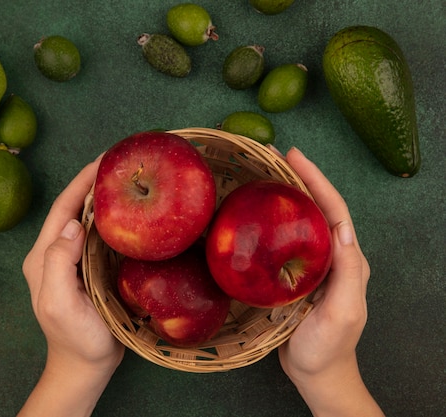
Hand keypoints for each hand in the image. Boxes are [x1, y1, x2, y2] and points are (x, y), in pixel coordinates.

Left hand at [19, 157, 123, 416]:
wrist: (85, 366)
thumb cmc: (75, 339)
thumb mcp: (60, 303)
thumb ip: (58, 262)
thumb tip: (73, 223)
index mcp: (43, 257)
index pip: (62, 209)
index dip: (81, 182)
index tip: (103, 160)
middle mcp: (54, 253)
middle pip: (73, 208)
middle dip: (93, 183)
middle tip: (120, 163)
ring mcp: (71, 261)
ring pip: (87, 220)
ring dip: (103, 198)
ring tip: (126, 180)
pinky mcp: (87, 269)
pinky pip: (98, 237)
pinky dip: (112, 220)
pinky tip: (129, 214)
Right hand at [277, 147, 383, 415]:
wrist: (316, 373)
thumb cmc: (328, 346)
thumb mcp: (343, 311)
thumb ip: (348, 272)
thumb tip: (340, 228)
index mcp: (347, 259)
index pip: (333, 210)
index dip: (316, 180)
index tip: (294, 156)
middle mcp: (332, 256)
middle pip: (316, 207)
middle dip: (299, 178)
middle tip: (273, 156)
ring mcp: (312, 265)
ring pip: (299, 220)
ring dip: (285, 194)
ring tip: (262, 174)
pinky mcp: (294, 275)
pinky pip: (283, 239)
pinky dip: (271, 220)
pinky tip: (252, 215)